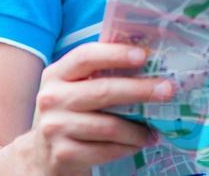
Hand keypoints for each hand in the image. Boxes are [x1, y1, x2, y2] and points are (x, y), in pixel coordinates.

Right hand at [14, 42, 172, 174]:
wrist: (41, 154)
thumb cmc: (67, 114)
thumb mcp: (71, 89)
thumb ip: (96, 74)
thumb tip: (142, 58)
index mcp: (56, 75)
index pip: (86, 56)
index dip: (115, 54)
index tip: (143, 55)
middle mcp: (51, 98)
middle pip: (103, 91)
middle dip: (140, 90)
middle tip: (167, 91)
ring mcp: (55, 128)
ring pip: (109, 126)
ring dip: (137, 130)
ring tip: (154, 131)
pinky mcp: (64, 154)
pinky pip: (106, 150)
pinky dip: (127, 148)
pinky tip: (138, 145)